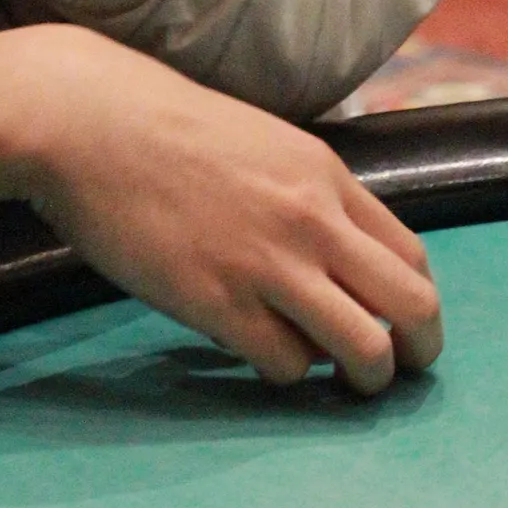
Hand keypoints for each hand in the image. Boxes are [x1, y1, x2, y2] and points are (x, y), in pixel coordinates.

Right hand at [3, 30, 441, 392]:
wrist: (88, 123)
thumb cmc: (163, 129)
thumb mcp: (263, 144)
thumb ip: (307, 194)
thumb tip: (334, 256)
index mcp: (325, 176)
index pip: (412, 256)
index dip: (416, 301)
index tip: (402, 324)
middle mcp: (312, 220)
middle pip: (414, 306)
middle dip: (419, 350)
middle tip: (397, 370)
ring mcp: (268, 263)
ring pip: (365, 350)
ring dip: (364, 377)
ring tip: (344, 383)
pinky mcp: (219, 303)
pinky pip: (286, 365)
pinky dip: (284, 371)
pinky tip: (258, 352)